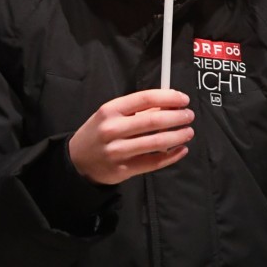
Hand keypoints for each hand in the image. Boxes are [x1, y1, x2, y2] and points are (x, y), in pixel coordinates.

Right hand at [68, 89, 194, 185]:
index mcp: (110, 110)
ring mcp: (117, 151)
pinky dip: (172, 156)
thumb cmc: (99, 132)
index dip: (169, 97)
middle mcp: (112, 129)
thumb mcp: (111, 115)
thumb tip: (170, 104)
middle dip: (178, 117)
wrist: (77, 160)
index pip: (145, 98)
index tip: (183, 99)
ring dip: (178, 136)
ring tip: (188, 132)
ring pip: (157, 142)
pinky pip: (154, 162)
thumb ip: (138, 110)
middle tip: (189, 116)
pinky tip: (181, 150)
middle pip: (154, 120)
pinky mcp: (123, 169)